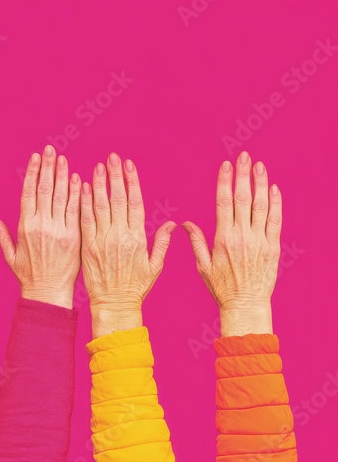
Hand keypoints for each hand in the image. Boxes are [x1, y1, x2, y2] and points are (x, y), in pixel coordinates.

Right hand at [0, 146, 80, 308]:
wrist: (48, 293)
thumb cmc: (29, 276)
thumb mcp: (11, 256)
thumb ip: (2, 235)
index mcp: (25, 226)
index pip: (28, 193)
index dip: (33, 173)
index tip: (36, 157)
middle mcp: (40, 224)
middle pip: (44, 189)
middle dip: (48, 167)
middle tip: (51, 150)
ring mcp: (58, 230)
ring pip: (60, 196)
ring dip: (62, 175)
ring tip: (64, 159)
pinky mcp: (73, 236)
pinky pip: (75, 211)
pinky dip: (77, 194)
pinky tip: (79, 179)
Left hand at [80, 153, 176, 337]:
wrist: (114, 305)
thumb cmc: (135, 287)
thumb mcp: (154, 266)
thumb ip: (162, 243)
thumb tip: (172, 224)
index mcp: (137, 238)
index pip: (135, 202)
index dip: (132, 181)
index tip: (129, 165)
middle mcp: (120, 235)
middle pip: (118, 199)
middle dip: (115, 176)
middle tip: (111, 157)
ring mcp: (102, 240)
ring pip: (100, 206)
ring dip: (99, 184)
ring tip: (98, 166)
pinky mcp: (87, 247)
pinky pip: (85, 220)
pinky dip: (84, 203)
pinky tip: (83, 187)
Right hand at [183, 151, 281, 335]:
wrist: (245, 305)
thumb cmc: (221, 287)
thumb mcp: (202, 265)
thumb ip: (196, 241)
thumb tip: (185, 223)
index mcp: (223, 238)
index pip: (223, 202)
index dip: (224, 182)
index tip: (225, 165)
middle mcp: (242, 236)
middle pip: (242, 198)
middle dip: (243, 175)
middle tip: (244, 157)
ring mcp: (259, 240)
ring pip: (261, 206)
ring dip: (260, 184)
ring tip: (259, 166)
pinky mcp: (273, 247)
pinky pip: (275, 221)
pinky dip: (276, 204)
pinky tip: (273, 189)